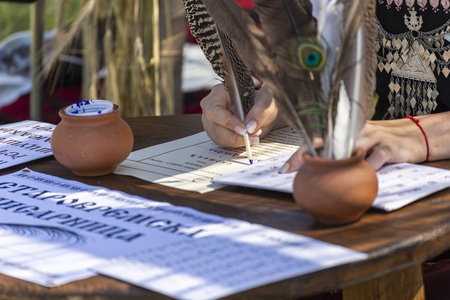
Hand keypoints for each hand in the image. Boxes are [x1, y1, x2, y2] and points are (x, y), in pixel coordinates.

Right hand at [200, 83, 277, 147]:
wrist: (260, 111)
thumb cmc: (260, 102)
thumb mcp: (266, 102)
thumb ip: (260, 112)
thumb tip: (250, 128)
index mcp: (219, 92)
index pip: (215, 110)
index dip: (228, 122)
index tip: (244, 130)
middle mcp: (211, 106)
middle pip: (215, 126)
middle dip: (235, 135)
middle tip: (252, 137)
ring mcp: (211, 120)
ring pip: (219, 136)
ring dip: (237, 141)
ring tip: (254, 137)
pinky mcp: (215, 131)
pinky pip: (222, 142)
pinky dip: (236, 143)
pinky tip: (248, 138)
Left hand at [280, 117, 428, 171]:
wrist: (415, 135)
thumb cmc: (381, 142)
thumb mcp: (360, 144)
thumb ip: (342, 153)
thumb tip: (317, 173)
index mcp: (346, 130)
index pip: (316, 139)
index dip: (299, 153)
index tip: (285, 169)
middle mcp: (355, 131)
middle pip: (324, 142)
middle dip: (306, 157)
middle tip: (292, 172)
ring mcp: (372, 138)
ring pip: (346, 152)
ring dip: (333, 166)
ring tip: (322, 178)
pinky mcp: (388, 148)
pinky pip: (372, 164)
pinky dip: (364, 174)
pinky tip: (360, 182)